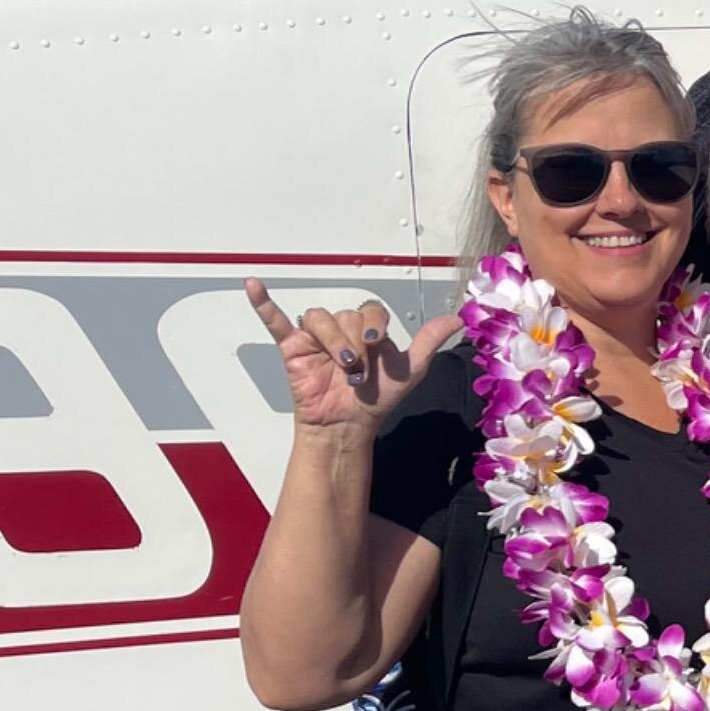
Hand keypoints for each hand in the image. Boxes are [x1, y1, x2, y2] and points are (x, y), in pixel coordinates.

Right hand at [246, 279, 461, 431]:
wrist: (349, 425)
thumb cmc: (377, 400)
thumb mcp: (410, 369)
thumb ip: (429, 341)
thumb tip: (456, 318)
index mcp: (366, 329)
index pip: (369, 310)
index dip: (373, 325)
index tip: (376, 345)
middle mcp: (341, 328)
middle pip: (344, 314)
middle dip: (353, 342)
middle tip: (357, 369)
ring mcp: (315, 337)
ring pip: (319, 318)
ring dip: (332, 341)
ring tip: (341, 367)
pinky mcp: (292, 347)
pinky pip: (275, 320)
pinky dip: (263, 303)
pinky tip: (253, 285)